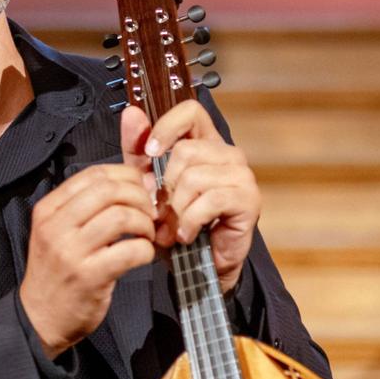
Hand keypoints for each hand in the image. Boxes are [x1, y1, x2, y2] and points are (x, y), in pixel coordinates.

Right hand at [18, 161, 157, 357]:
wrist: (41, 318)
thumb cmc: (58, 272)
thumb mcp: (58, 231)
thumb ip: (88, 207)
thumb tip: (137, 184)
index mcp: (48, 209)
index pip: (93, 174)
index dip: (126, 176)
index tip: (141, 189)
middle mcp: (56, 226)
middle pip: (109, 190)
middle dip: (139, 197)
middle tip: (149, 213)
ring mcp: (71, 252)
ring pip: (121, 217)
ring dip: (144, 223)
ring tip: (146, 235)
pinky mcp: (89, 277)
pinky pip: (130, 250)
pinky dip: (146, 249)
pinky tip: (143, 255)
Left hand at [123, 100, 259, 293]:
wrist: (195, 266)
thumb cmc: (175, 224)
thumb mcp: (148, 185)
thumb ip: (138, 150)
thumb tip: (131, 113)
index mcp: (206, 144)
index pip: (191, 112)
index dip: (167, 127)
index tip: (150, 152)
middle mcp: (228, 155)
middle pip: (186, 151)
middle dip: (165, 187)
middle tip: (162, 212)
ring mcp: (242, 176)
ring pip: (195, 177)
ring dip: (177, 209)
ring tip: (173, 227)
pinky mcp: (249, 200)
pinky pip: (210, 200)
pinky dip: (191, 221)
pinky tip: (187, 234)